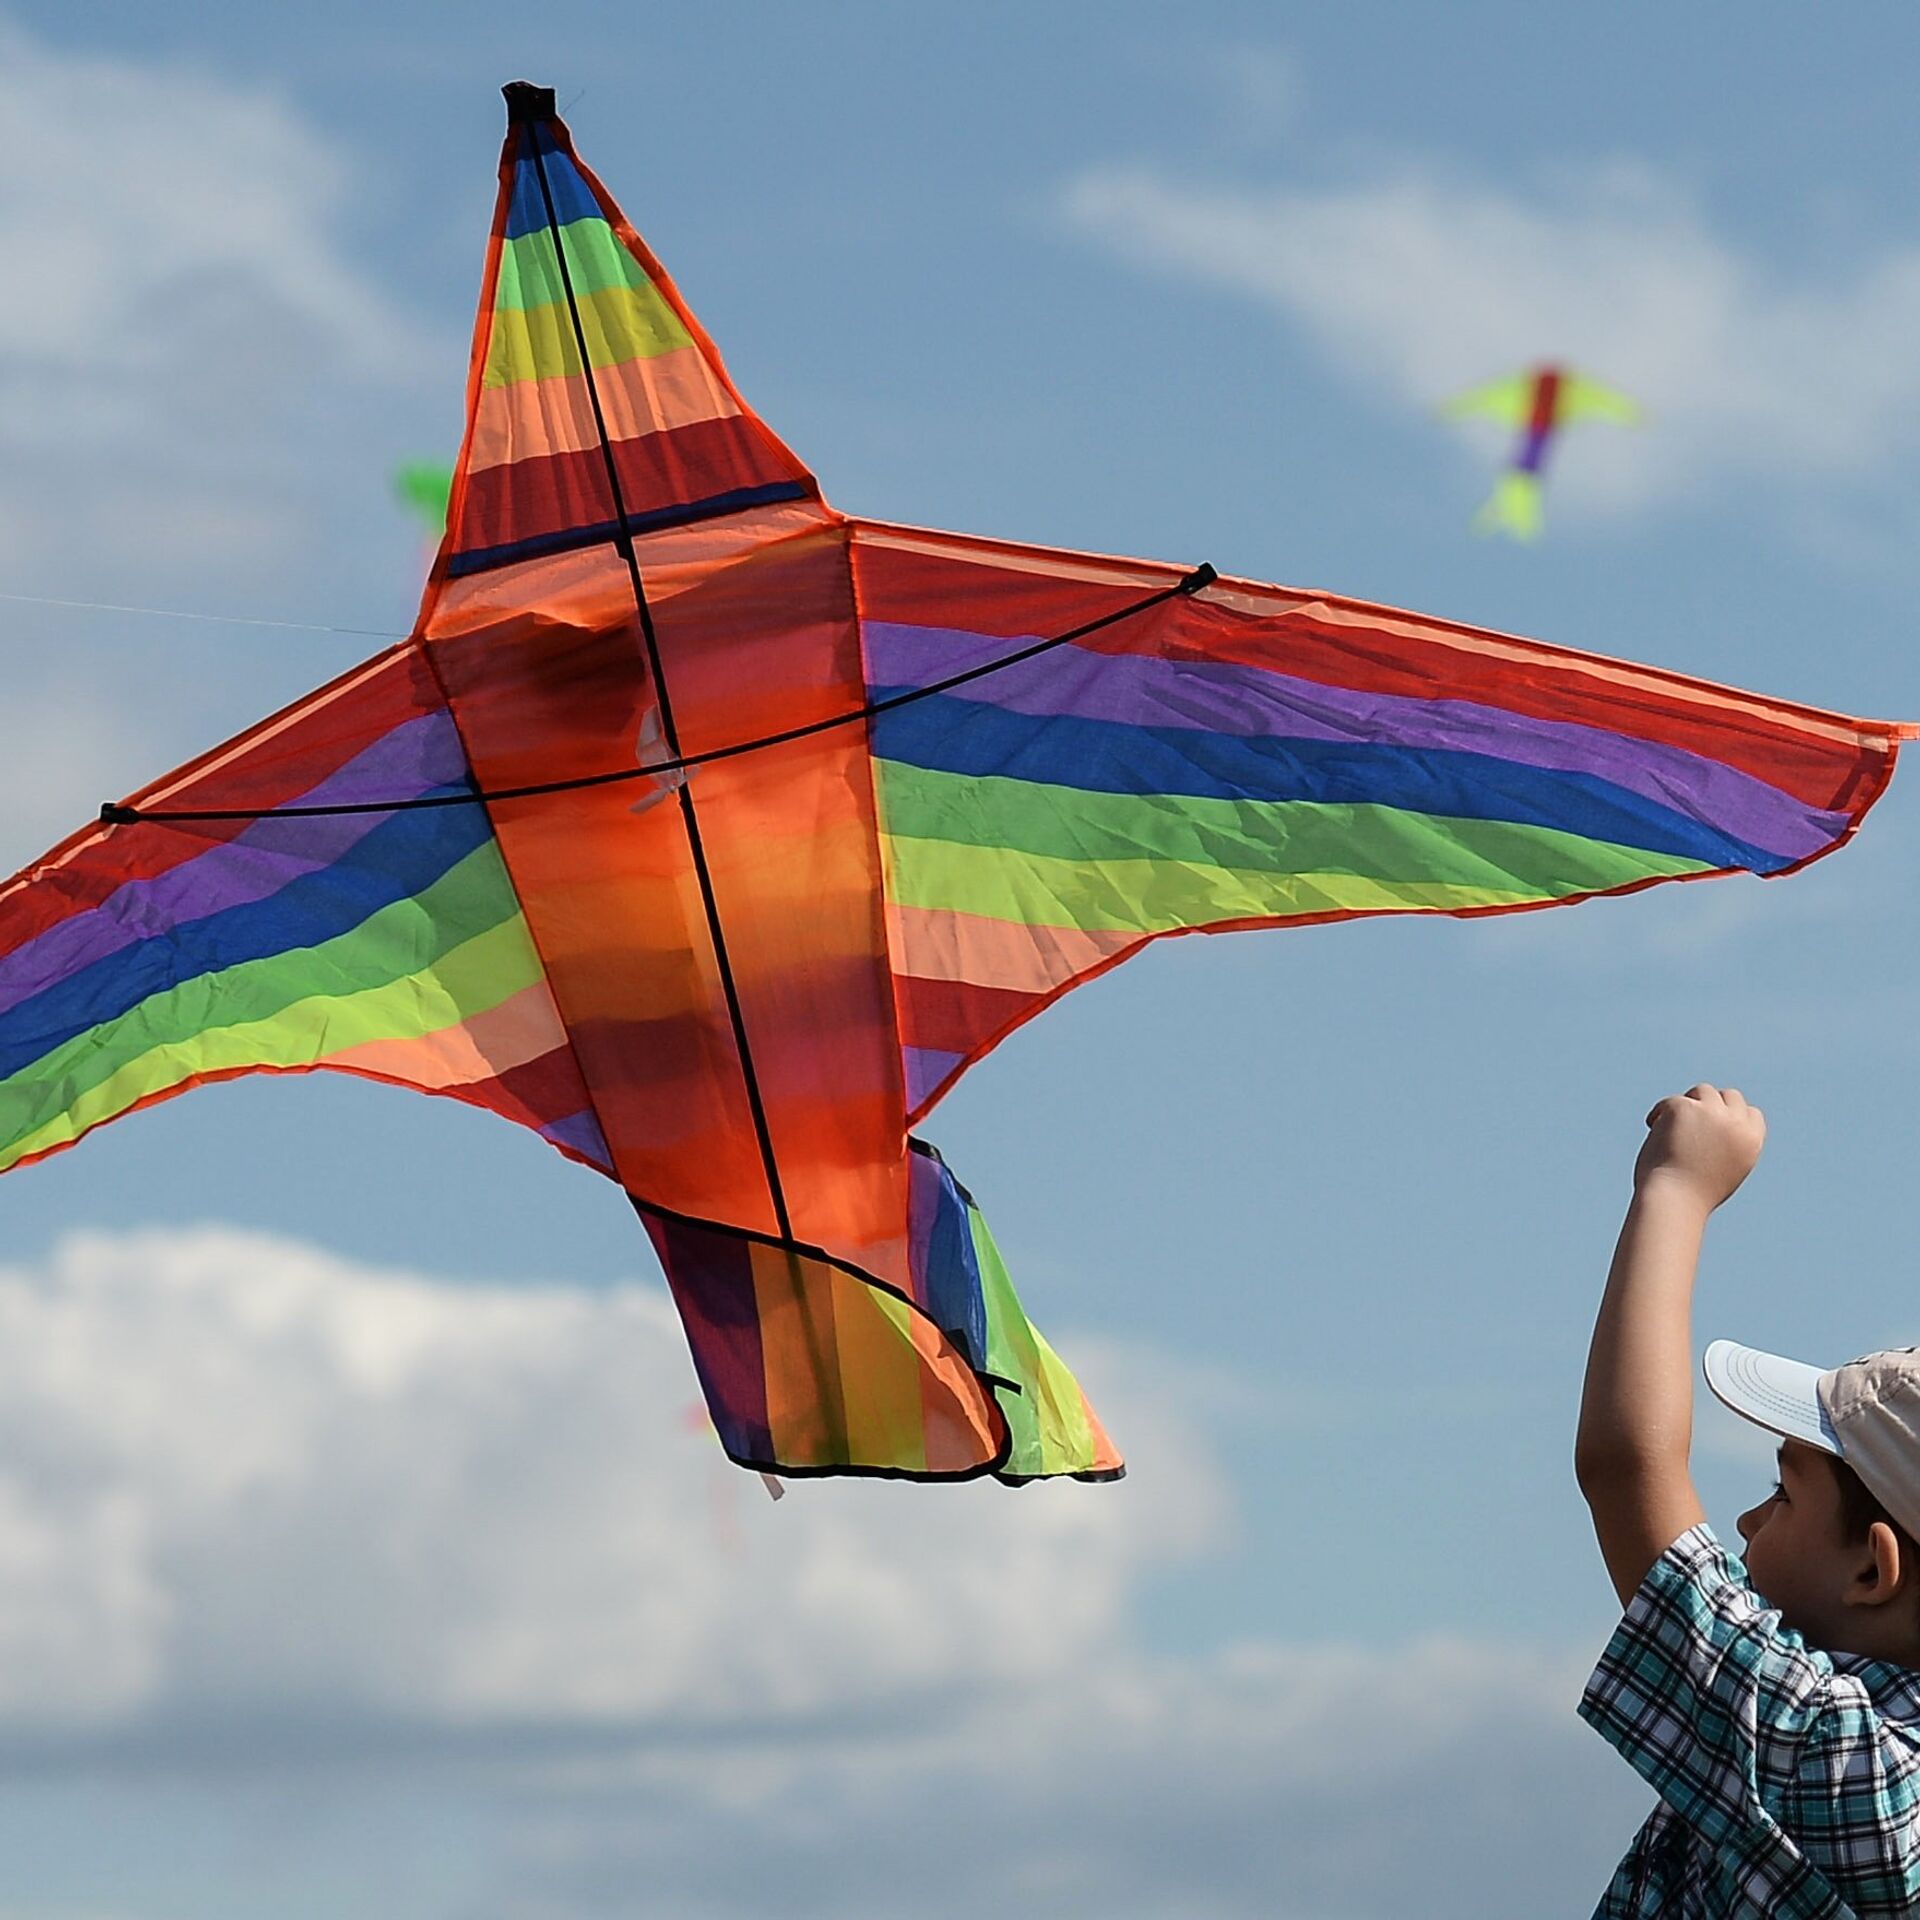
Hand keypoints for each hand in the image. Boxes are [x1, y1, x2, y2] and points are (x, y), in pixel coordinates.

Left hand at [1634, 1084, 1765, 1211]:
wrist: (1675, 1199)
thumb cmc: (1694, 1194)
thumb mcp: (1723, 1170)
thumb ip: (1727, 1145)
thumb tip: (1715, 1124)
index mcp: (1751, 1140)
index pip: (1750, 1114)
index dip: (1731, 1117)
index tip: (1713, 1125)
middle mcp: (1735, 1122)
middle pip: (1729, 1096)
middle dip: (1711, 1105)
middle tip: (1690, 1120)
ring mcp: (1710, 1112)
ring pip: (1701, 1091)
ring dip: (1688, 1104)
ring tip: (1671, 1126)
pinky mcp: (1682, 1107)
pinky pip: (1671, 1101)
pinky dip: (1660, 1114)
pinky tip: (1652, 1128)